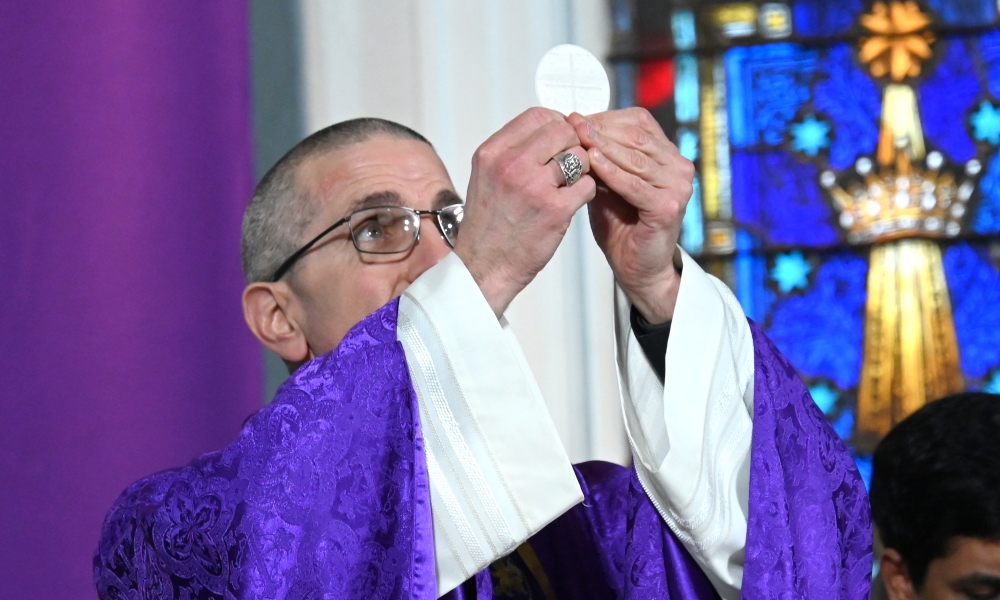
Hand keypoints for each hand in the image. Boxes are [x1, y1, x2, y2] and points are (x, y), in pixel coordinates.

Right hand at [455, 107, 596, 315]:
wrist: (484, 267)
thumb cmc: (488, 226)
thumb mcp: (487, 176)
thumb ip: (513, 151)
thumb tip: (548, 129)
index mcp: (493, 152)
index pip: (538, 115)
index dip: (556, 124)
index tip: (560, 139)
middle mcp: (511, 165)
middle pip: (563, 130)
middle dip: (573, 144)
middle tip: (570, 163)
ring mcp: (534, 187)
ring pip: (579, 156)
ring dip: (581, 169)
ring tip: (569, 185)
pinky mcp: (555, 210)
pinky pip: (587, 185)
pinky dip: (585, 193)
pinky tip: (571, 203)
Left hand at [568, 108, 693, 323]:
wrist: (637, 267)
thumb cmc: (622, 226)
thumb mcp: (606, 183)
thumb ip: (599, 158)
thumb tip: (574, 126)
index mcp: (668, 156)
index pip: (637, 124)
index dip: (604, 119)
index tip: (574, 117)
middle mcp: (679, 167)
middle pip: (636, 136)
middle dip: (600, 130)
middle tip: (572, 123)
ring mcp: (678, 186)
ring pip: (635, 157)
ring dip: (602, 147)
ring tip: (577, 139)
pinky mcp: (668, 206)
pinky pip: (634, 184)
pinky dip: (611, 172)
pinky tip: (591, 163)